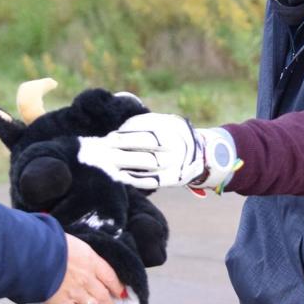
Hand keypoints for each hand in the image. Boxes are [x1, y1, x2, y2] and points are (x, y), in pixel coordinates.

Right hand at [43, 234, 125, 303]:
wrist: (37, 253)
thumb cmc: (52, 242)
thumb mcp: (73, 242)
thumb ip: (80, 254)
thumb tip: (79, 256)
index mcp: (91, 260)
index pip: (110, 276)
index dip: (117, 287)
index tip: (122, 294)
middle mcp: (87, 277)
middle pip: (103, 295)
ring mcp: (75, 292)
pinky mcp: (61, 303)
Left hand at [79, 113, 238, 193]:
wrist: (198, 154)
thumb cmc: (172, 134)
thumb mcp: (165, 122)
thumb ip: (144, 123)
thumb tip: (117, 131)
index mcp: (175, 130)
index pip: (147, 131)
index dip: (127, 134)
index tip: (111, 135)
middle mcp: (176, 148)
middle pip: (146, 147)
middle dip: (122, 147)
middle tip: (105, 147)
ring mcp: (174, 166)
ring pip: (146, 164)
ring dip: (124, 163)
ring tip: (107, 161)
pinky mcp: (170, 181)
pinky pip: (149, 181)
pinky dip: (131, 179)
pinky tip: (117, 175)